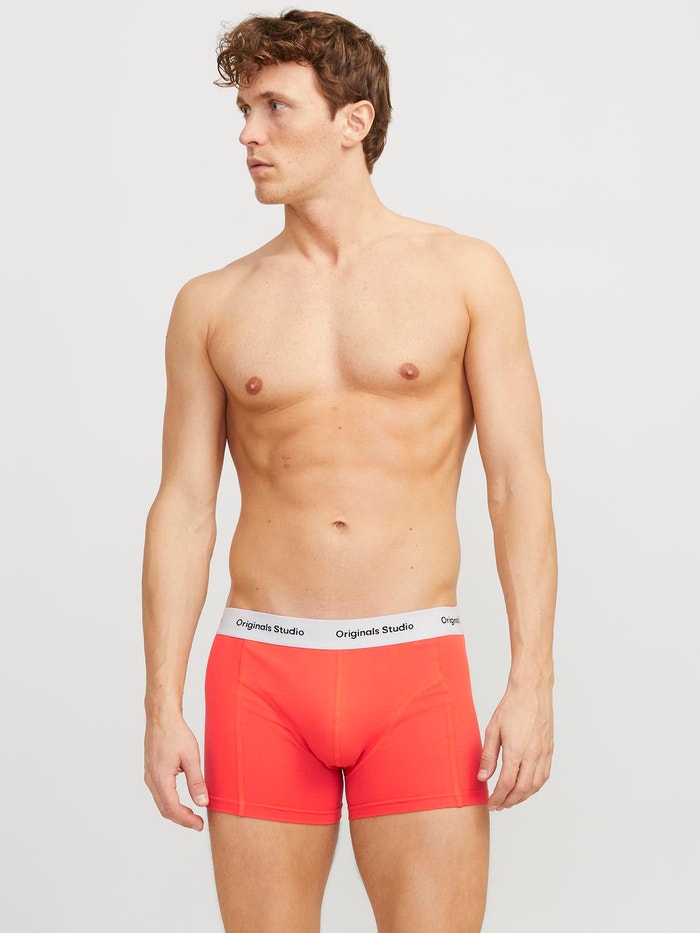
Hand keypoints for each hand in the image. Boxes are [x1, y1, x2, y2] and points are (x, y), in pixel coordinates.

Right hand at [144, 713, 208, 829]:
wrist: (162, 717)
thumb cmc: (176, 734)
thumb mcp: (191, 757)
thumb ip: (196, 781)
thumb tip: (202, 803)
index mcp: (161, 778)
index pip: (172, 809)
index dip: (186, 820)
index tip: (199, 825)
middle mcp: (151, 780)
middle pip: (165, 810)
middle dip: (182, 819)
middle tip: (198, 824)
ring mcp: (149, 776)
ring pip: (161, 803)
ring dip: (175, 812)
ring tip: (192, 815)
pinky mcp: (151, 772)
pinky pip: (159, 794)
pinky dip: (170, 802)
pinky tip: (181, 801)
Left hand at [477, 680, 552, 810]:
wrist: (532, 692)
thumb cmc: (511, 707)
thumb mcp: (493, 730)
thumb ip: (488, 756)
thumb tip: (483, 777)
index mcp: (516, 750)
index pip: (507, 784)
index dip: (498, 797)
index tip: (491, 803)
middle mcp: (533, 755)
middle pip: (522, 789)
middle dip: (509, 801)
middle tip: (499, 806)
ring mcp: (543, 753)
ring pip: (535, 785)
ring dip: (523, 797)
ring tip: (511, 800)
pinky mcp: (550, 749)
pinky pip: (544, 775)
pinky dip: (535, 787)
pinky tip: (526, 788)